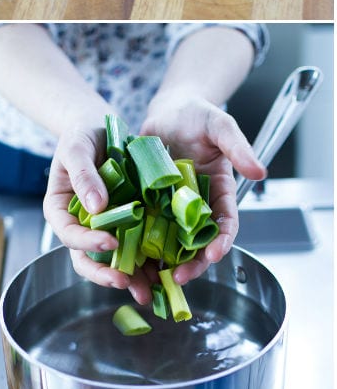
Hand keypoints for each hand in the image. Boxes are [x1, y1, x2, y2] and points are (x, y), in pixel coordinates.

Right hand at [42, 122, 152, 301]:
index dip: (86, 242)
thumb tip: (95, 206)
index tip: (109, 242)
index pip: (68, 233)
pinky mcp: (126, 224)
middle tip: (124, 281)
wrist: (100, 129)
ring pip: (112, 260)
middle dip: (105, 274)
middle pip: (86, 258)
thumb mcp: (77, 148)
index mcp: (60, 209)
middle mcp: (80, 224)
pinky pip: (136, 247)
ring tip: (149, 291)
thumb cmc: (81, 135)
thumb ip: (83, 176)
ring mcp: (104, 227)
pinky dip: (148, 263)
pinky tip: (163, 272)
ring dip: (130, 277)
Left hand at [139, 96, 264, 289]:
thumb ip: (238, 147)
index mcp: (218, 190)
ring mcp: (170, 203)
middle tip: (180, 277)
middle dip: (192, 262)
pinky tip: (128, 258)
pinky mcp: (147, 200)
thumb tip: (259, 172)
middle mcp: (195, 203)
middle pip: (196, 240)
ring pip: (169, 240)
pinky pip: (144, 225)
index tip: (214, 255)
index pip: (225, 223)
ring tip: (152, 278)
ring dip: (163, 261)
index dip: (222, 241)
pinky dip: (138, 242)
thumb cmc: (198, 115)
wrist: (168, 110)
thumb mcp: (219, 125)